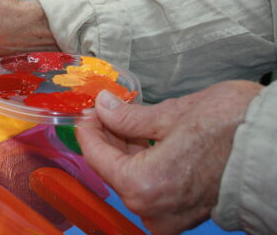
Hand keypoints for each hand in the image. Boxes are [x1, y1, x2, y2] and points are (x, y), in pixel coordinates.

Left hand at [76, 80, 263, 233]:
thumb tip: (103, 107)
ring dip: (124, 149)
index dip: (89, 130)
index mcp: (145, 186)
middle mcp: (153, 209)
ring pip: (131, 178)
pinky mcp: (184, 213)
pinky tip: (141, 137)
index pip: (97, 157)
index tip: (89, 109)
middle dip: (107, 137)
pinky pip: (151, 186)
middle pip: (113, 170)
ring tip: (122, 118)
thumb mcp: (172, 114)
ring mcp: (170, 216)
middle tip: (104, 109)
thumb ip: (129, 117)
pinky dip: (143, 162)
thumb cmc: (234, 128)